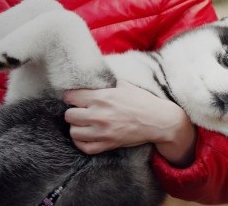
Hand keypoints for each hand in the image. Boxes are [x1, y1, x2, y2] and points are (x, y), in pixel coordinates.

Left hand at [63, 80, 195, 166]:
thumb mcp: (126, 86)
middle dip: (73, 113)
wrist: (158, 120)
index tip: (74, 99)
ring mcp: (102, 131)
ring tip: (83, 125)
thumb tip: (101, 80)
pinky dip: (81, 143)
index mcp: (102, 97)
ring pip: (74, 132)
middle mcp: (98, 114)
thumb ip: (109, 84)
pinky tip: (85, 137)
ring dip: (77, 128)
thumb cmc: (143, 101)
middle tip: (80, 112)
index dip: (71, 97)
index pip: (71, 97)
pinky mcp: (108, 144)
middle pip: (69, 115)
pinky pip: (84, 147)